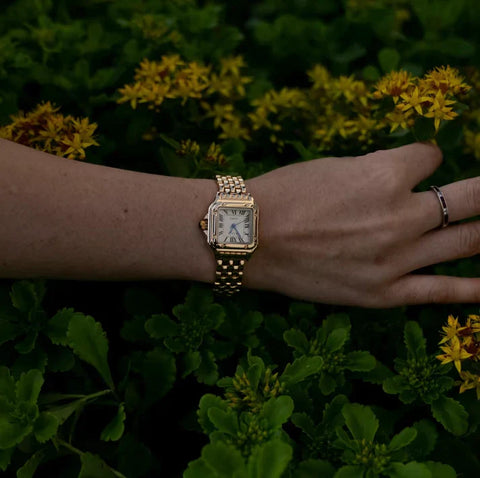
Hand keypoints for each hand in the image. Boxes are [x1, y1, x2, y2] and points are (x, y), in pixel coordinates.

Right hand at [245, 142, 479, 306]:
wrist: (250, 238)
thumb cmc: (284, 193)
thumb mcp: (335, 166)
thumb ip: (379, 171)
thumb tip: (407, 177)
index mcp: (386, 173)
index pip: (431, 157)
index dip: (424, 160)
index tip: (412, 167)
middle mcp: (401, 215)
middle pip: (471, 197)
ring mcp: (397, 258)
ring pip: (468, 240)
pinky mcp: (384, 292)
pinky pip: (443, 291)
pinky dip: (475, 288)